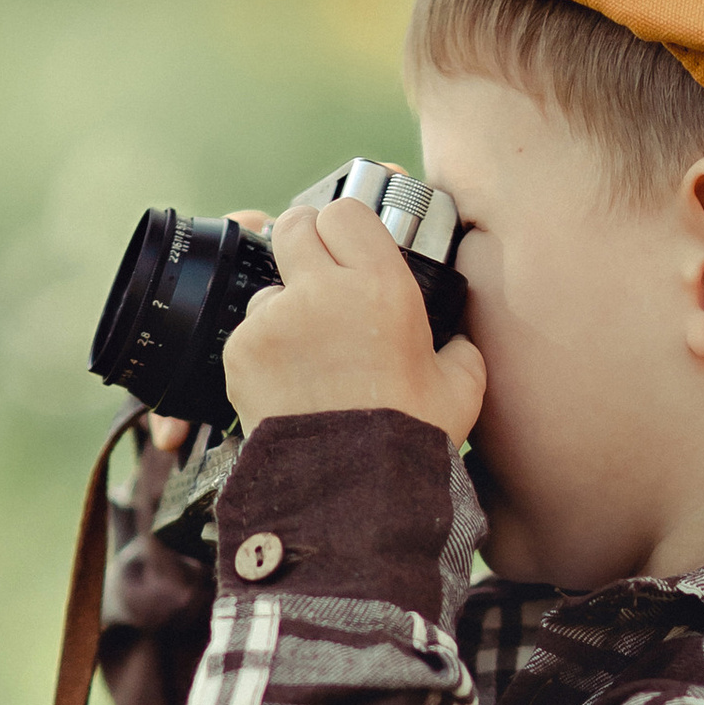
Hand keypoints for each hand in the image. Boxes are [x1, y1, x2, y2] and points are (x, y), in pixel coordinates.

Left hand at [221, 194, 485, 447]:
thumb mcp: (461, 388)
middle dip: (303, 242)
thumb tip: (457, 341)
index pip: (346, 212)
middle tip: (316, 275)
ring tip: (309, 357)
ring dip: (284, 308)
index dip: (344, 227)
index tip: (347, 246)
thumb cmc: (408, 440)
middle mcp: (324, 290)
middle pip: (295, 225)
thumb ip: (460, 349)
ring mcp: (276, 319)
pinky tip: (289, 387)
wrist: (350, 492)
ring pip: (269, 288)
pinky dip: (263, 354)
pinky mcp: (242, 351)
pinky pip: (248, 334)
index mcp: (382, 286)